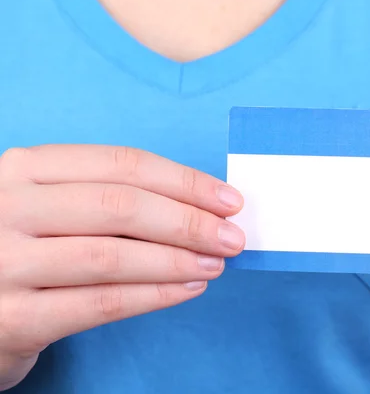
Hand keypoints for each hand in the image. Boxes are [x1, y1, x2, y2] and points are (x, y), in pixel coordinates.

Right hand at [0, 145, 244, 387]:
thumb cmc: (31, 248)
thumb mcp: (55, 206)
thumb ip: (112, 199)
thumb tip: (202, 208)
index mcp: (25, 169)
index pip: (122, 164)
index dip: (184, 182)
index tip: (229, 201)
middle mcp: (7, 207)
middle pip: (119, 206)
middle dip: (188, 221)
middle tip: (232, 238)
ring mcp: (3, 264)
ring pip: (111, 256)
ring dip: (176, 260)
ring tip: (215, 264)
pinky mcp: (11, 319)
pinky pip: (99, 303)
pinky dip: (153, 296)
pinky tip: (187, 289)